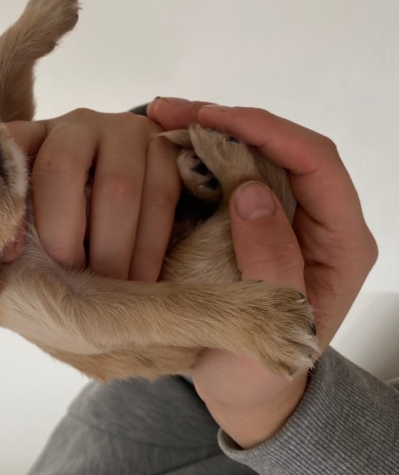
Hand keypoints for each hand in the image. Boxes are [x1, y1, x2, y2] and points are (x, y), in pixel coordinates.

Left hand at [1, 109, 180, 281]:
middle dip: (62, 231)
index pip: (10, 152)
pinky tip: (140, 280)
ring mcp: (125, 130)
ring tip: (106, 286)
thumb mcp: (41, 205)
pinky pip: (160, 196)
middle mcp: (77, 124)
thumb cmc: (73, 204)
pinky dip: (148, 247)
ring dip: (111, 248)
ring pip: (118, 186)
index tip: (11, 257)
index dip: (8, 203)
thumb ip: (19, 220)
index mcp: (34, 135)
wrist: (135, 176)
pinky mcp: (166, 146)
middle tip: (68, 275)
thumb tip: (7, 259)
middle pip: (62, 166)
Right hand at [149, 98, 378, 447]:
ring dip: (206, 131)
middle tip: (171, 111)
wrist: (243, 389)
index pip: (316, 163)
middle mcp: (313, 218)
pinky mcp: (246, 220)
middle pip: (281, 146)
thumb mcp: (276, 325)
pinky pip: (225, 174)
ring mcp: (278, 216)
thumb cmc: (263, 366)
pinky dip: (195, 154)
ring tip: (159, 118)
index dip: (267, 132)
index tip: (214, 121)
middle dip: (228, 121)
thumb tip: (252, 190)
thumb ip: (272, 260)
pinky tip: (162, 145)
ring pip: (251, 153)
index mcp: (340, 241)